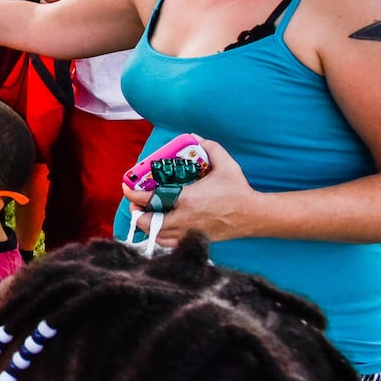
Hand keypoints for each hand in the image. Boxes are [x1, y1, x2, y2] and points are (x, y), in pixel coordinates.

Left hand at [120, 138, 262, 245]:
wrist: (254, 215)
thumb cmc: (237, 189)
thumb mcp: (225, 163)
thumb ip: (209, 147)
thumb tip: (194, 137)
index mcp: (187, 199)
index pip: (151, 200)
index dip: (133, 194)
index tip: (127, 188)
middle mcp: (185, 219)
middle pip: (148, 224)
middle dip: (137, 214)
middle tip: (136, 204)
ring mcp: (189, 232)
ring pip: (157, 236)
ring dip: (147, 226)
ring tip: (146, 215)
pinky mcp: (195, 240)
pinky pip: (170, 244)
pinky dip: (160, 237)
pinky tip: (161, 227)